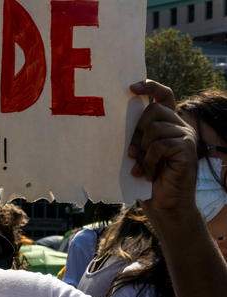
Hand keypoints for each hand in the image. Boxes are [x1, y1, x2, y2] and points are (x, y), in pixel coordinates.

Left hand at [128, 80, 196, 214]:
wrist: (165, 205)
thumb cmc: (148, 180)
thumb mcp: (139, 153)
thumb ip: (136, 136)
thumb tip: (114, 118)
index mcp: (168, 124)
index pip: (164, 96)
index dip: (150, 87)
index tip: (131, 87)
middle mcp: (180, 126)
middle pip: (153, 111)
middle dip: (137, 132)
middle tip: (132, 153)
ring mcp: (186, 136)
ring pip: (154, 128)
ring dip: (142, 150)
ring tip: (141, 166)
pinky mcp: (187, 149)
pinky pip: (159, 145)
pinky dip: (149, 161)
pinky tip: (147, 174)